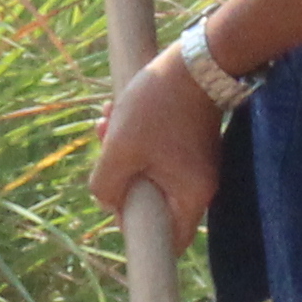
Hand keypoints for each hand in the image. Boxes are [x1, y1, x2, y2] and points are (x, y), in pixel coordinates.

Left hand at [89, 43, 223, 234]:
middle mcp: (200, 186)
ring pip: (148, 171)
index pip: (168, 242)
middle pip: (151, 201)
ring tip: (105, 120)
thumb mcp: (120, 148)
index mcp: (191, 197)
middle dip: (119, 177)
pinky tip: (116, 111)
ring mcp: (196, 164)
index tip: (117, 207)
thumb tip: (107, 202)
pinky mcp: (190, 143)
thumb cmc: (158, 106)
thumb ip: (106, 185)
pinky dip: (135, 138)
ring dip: (121, 151)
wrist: (196, 59)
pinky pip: (156, 153)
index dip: (138, 231)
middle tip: (102, 144)